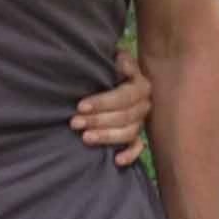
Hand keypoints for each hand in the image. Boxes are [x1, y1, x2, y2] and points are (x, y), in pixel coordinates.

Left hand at [70, 47, 150, 165]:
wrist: (109, 77)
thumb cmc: (107, 67)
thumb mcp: (111, 57)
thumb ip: (118, 60)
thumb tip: (121, 62)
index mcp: (140, 85)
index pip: (124, 96)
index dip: (102, 102)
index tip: (81, 106)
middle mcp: (144, 104)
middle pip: (125, 116)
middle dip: (98, 120)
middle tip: (75, 122)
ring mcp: (141, 121)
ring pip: (129, 132)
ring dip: (107, 137)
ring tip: (85, 138)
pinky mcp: (136, 135)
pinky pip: (138, 147)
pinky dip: (130, 155)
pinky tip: (116, 160)